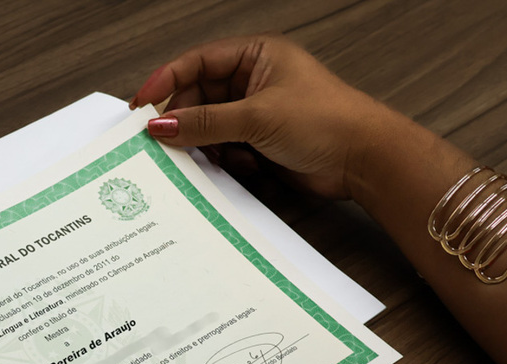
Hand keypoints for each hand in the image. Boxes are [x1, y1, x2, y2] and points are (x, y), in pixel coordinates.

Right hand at [131, 34, 399, 200]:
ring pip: (209, 126)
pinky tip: (234, 166)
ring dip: (203, 143)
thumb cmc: (328, 121)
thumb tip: (162, 124)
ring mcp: (256, 113)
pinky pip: (224, 148)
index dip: (166, 81)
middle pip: (198, 97)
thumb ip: (204, 122)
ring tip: (204, 156)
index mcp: (256, 56)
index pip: (197, 62)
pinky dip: (222, 159)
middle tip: (163, 141)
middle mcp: (254, 81)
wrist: (364, 161)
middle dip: (184, 120)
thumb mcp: (257, 117)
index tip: (142, 105)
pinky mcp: (259, 143)